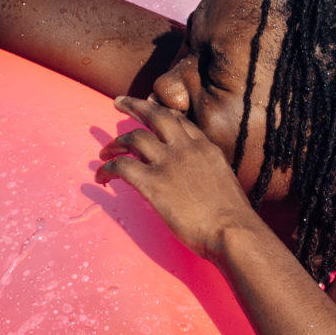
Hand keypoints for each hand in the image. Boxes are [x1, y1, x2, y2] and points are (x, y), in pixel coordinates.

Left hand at [100, 91, 259, 258]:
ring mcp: (168, 163)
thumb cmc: (233, 218)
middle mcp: (186, 148)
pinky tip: (102, 178)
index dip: (159, 112)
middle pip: (155, 115)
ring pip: (134, 138)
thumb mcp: (224, 182)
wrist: (233, 231)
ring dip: (115, 143)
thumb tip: (199, 182)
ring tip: (104, 153)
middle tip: (118, 103)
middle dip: (134, 106)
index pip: (178, 120)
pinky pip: (121, 166)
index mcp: (205, 147)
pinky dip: (107, 169)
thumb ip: (208, 173)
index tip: (148, 110)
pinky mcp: (153, 183)